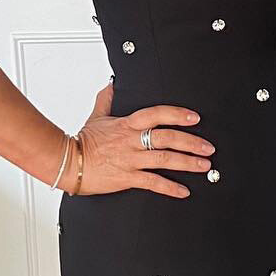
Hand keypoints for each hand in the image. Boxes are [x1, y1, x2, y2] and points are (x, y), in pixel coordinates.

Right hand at [63, 80, 215, 197]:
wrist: (67, 162)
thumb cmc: (81, 141)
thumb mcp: (96, 116)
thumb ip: (107, 99)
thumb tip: (112, 84)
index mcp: (127, 124)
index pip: (156, 115)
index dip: (177, 115)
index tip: (194, 118)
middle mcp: (131, 141)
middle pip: (167, 138)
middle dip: (191, 142)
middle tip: (208, 147)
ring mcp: (130, 160)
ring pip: (164, 159)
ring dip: (187, 163)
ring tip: (203, 165)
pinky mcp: (126, 178)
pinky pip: (153, 183)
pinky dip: (170, 188)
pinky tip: (184, 191)